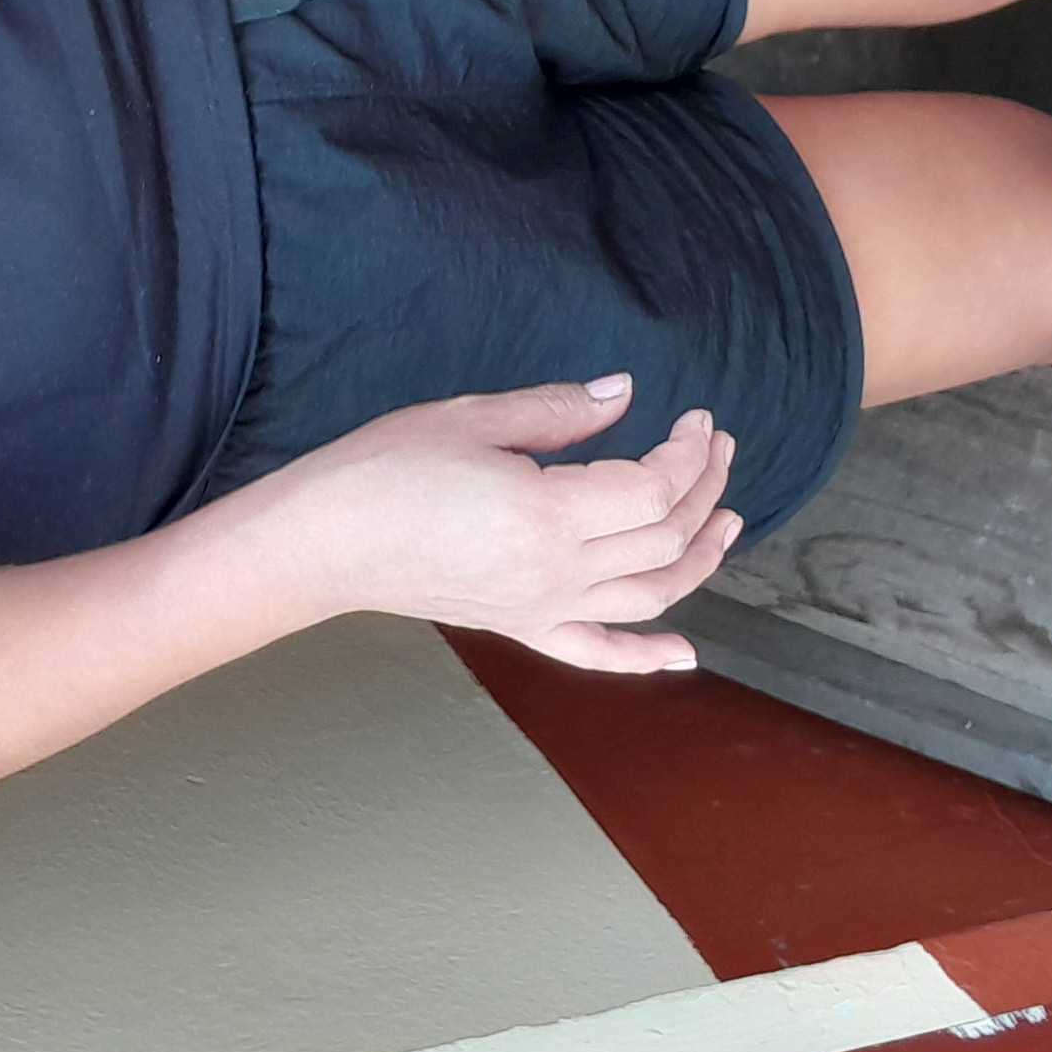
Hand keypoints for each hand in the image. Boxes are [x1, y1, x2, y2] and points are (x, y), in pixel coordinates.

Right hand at [258, 378, 741, 673]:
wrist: (323, 539)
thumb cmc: (385, 468)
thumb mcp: (474, 418)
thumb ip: (559, 411)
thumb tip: (624, 393)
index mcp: (549, 516)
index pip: (653, 490)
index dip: (688, 453)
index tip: (695, 418)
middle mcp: (556, 573)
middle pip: (663, 540)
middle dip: (704, 489)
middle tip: (715, 447)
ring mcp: (541, 608)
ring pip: (649, 596)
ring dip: (699, 560)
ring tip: (727, 521)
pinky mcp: (519, 627)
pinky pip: (595, 652)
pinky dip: (645, 658)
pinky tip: (684, 656)